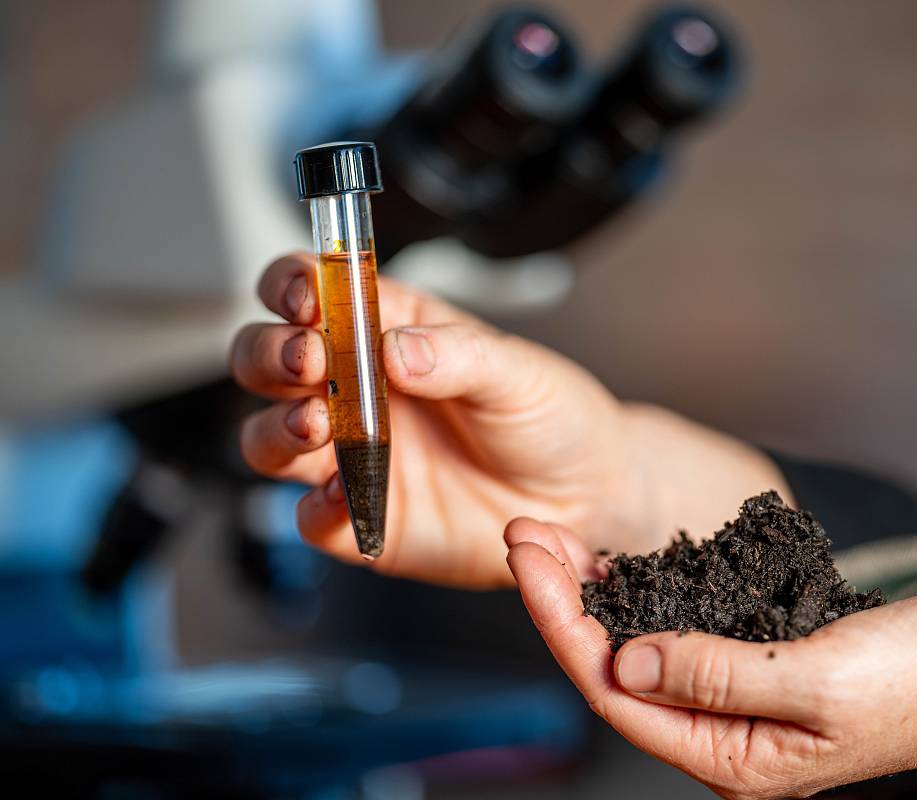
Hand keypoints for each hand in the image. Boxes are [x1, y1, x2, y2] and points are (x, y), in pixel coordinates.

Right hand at [231, 253, 784, 586]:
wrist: (586, 498)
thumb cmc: (552, 419)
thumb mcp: (518, 371)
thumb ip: (458, 353)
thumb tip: (397, 345)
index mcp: (388, 331)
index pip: (311, 292)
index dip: (291, 286)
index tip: (305, 299)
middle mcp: (356, 390)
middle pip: (267, 360)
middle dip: (271, 355)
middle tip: (310, 361)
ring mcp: (351, 455)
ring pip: (266, 437)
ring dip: (276, 428)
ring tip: (319, 425)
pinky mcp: (362, 517)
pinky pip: (310, 517)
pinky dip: (315, 509)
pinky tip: (346, 500)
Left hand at [505, 519, 916, 798]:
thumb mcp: (815, 679)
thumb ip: (717, 674)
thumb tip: (623, 663)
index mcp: (730, 759)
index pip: (615, 692)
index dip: (563, 625)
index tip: (530, 562)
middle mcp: (722, 736)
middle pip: (615, 668)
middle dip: (564, 602)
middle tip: (526, 532)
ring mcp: (736, 701)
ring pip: (641, 647)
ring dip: (596, 595)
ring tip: (555, 537)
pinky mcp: (754, 662)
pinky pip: (680, 632)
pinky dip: (645, 594)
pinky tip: (620, 562)